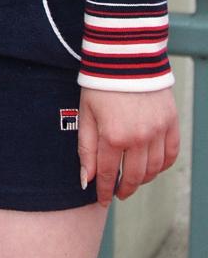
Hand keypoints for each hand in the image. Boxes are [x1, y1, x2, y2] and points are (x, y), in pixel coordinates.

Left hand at [78, 86, 179, 206]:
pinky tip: (153, 167)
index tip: (102, 200)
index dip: (104, 190)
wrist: (126, 57)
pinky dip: (163, 165)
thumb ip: (86, 149)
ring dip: (143, 179)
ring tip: (133, 180)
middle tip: (119, 193)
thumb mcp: (86, 114)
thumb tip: (86, 179)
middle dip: (124, 189)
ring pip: (154, 169)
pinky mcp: (171, 122)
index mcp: (113, 136)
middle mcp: (138, 137)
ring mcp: (158, 130)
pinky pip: (171, 153)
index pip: (108, 174)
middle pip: (134, 176)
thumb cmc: (100, 84)